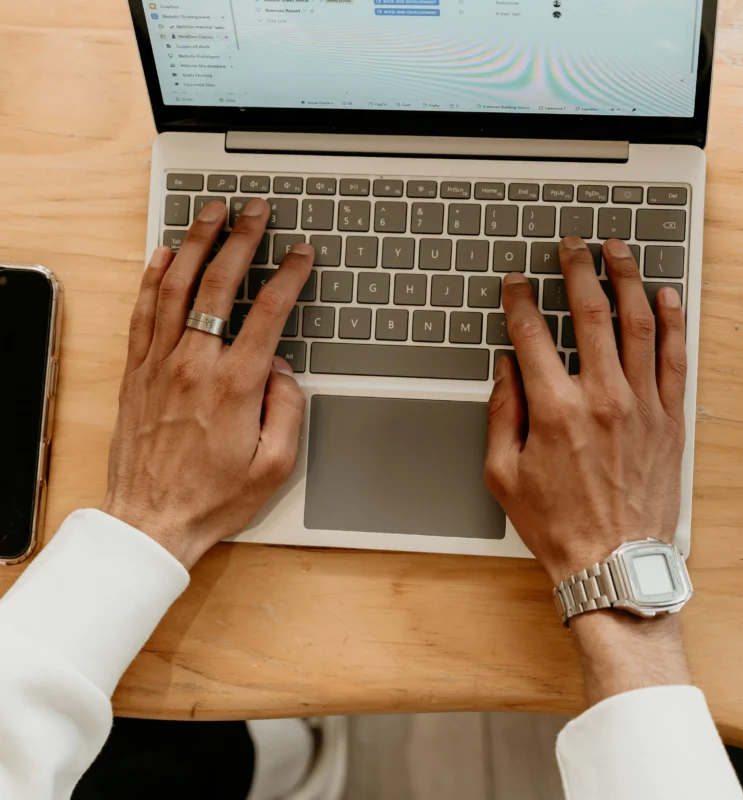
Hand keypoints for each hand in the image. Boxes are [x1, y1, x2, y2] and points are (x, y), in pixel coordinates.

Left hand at [101, 198, 313, 569]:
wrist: (152, 519)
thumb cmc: (213, 497)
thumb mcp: (274, 465)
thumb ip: (287, 410)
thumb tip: (285, 370)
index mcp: (234, 386)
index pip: (267, 312)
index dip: (288, 275)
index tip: (299, 254)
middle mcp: (194, 366)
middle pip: (218, 285)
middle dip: (241, 240)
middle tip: (255, 211)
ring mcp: (159, 365)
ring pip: (176, 288)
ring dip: (195, 244)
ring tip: (211, 214)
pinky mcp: (136, 373)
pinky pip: (143, 313)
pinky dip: (152, 278)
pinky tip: (162, 255)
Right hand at [485, 237, 686, 585]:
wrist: (612, 562)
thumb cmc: (557, 523)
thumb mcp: (502, 473)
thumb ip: (501, 412)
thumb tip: (506, 367)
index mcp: (555, 411)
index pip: (532, 335)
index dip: (519, 300)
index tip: (516, 282)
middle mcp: (601, 399)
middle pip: (590, 314)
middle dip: (577, 270)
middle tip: (571, 246)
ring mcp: (642, 407)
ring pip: (637, 324)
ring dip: (626, 280)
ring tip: (618, 250)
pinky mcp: (670, 421)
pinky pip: (674, 359)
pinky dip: (671, 322)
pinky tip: (665, 296)